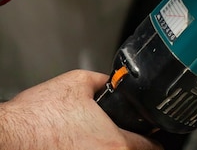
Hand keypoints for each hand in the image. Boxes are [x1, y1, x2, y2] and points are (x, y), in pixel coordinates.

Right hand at [0, 70, 161, 149]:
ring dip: (109, 148)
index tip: (150, 134)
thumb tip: (112, 81)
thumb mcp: (77, 83)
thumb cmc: (36, 117)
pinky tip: (79, 145)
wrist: (6, 137)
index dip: (153, 138)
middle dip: (131, 144)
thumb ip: (103, 81)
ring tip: (94, 139)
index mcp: (114, 143)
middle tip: (122, 133)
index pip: (153, 148)